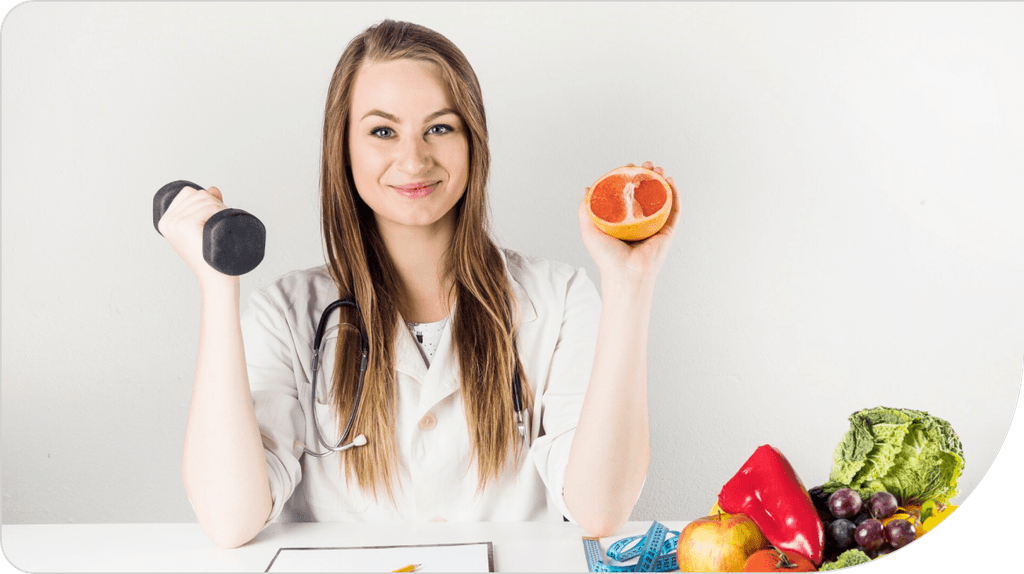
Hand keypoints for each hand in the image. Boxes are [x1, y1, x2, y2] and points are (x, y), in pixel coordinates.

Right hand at [157, 185, 236, 288]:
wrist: (215, 278)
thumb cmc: (212, 256)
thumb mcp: (204, 228)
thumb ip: (207, 206)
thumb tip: (212, 188)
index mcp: (165, 221)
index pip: (188, 192)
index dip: (206, 198)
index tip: (216, 214)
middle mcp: (167, 221)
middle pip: (197, 194)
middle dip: (215, 202)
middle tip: (222, 222)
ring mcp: (175, 223)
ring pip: (204, 198)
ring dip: (221, 207)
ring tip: (223, 226)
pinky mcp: (185, 225)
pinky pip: (208, 207)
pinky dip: (220, 211)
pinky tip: (221, 225)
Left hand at [577, 161, 680, 284]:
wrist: (625, 274)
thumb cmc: (606, 257)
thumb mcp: (589, 230)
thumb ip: (585, 210)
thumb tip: (587, 189)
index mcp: (624, 221)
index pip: (628, 194)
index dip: (628, 178)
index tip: (628, 167)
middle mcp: (640, 222)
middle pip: (645, 193)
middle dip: (646, 175)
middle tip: (644, 165)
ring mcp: (655, 225)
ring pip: (661, 197)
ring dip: (661, 180)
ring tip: (656, 168)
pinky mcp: (667, 231)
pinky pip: (674, 209)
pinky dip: (674, 193)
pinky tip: (670, 180)